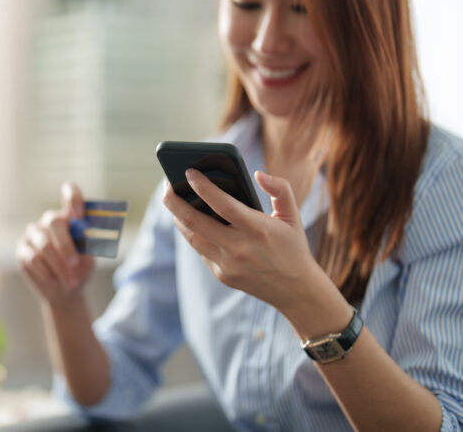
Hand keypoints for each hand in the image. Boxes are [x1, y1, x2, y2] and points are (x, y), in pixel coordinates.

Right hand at [16, 182, 95, 305]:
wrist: (66, 290)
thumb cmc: (80, 268)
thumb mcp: (90, 257)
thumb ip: (88, 244)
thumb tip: (90, 236)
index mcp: (70, 216)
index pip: (70, 193)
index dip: (73, 198)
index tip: (78, 214)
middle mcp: (50, 220)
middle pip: (54, 221)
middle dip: (65, 245)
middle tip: (74, 263)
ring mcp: (34, 233)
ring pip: (43, 244)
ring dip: (58, 265)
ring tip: (71, 282)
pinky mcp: (22, 249)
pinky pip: (32, 258)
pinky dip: (45, 271)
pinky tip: (53, 279)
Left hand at [162, 168, 321, 312]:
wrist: (296, 290)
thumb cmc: (292, 246)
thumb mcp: (293, 215)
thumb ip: (280, 188)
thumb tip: (257, 174)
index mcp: (257, 229)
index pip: (222, 204)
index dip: (202, 186)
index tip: (189, 171)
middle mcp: (239, 248)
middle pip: (194, 222)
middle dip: (174, 200)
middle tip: (167, 183)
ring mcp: (227, 264)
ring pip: (191, 237)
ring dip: (178, 216)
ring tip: (173, 199)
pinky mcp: (221, 275)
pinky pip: (200, 250)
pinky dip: (193, 232)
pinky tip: (188, 219)